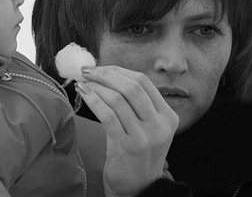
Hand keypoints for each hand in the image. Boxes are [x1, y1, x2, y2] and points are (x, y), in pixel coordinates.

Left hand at [76, 66, 177, 196]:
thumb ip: (138, 104)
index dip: (119, 70)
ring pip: (118, 99)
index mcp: (168, 116)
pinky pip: (107, 115)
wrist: (138, 189)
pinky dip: (93, 100)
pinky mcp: (126, 147)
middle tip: (87, 71)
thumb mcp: (150, 128)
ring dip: (96, 86)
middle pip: (132, 87)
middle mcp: (160, 125)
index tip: (100, 67)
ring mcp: (144, 137)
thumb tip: (109, 74)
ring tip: (83, 83)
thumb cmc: (138, 154)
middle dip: (105, 74)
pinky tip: (83, 94)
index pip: (144, 82)